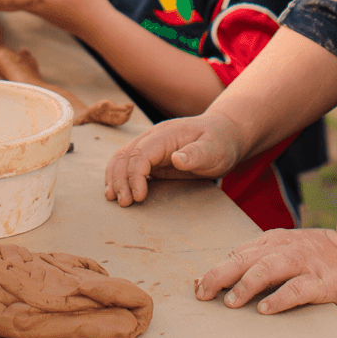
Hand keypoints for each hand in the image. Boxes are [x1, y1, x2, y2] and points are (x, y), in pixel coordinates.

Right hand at [104, 110, 245, 205]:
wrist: (224, 135)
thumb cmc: (220, 142)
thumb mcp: (214, 150)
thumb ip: (196, 154)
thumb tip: (176, 159)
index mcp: (166, 134)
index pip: (140, 153)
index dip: (135, 175)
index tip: (139, 197)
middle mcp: (154, 138)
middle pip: (126, 155)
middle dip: (120, 179)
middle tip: (124, 203)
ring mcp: (151, 146)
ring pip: (122, 158)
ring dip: (115, 177)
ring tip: (112, 198)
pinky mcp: (152, 157)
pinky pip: (129, 164)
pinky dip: (119, 176)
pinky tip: (117, 190)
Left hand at [195, 228, 336, 314]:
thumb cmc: (314, 256)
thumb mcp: (283, 249)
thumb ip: (255, 259)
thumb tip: (218, 276)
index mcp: (273, 240)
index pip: (238, 253)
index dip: (216, 269)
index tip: (198, 286)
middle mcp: (286, 248)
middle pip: (247, 259)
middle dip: (221, 275)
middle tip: (203, 293)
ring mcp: (304, 263)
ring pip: (269, 269)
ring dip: (246, 285)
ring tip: (230, 302)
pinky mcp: (322, 282)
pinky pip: (298, 289)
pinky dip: (279, 298)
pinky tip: (265, 309)